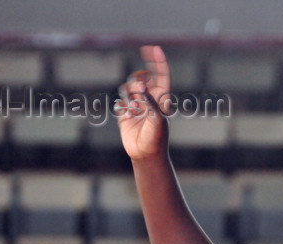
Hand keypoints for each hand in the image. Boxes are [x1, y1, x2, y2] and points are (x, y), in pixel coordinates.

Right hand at [117, 45, 171, 160]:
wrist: (146, 155)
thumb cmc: (156, 138)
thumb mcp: (157, 119)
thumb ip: (149, 101)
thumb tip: (141, 86)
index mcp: (162, 99)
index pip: (161, 75)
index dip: (158, 61)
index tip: (153, 48)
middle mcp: (149, 100)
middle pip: (141, 79)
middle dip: (138, 80)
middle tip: (139, 90)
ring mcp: (137, 107)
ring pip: (128, 88)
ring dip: (129, 93)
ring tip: (134, 107)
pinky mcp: (125, 115)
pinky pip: (120, 102)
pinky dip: (122, 105)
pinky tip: (128, 116)